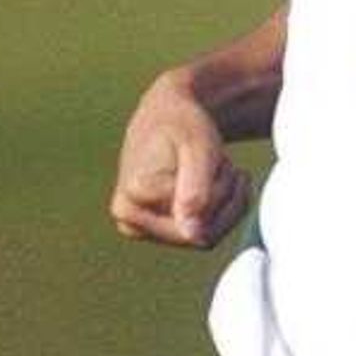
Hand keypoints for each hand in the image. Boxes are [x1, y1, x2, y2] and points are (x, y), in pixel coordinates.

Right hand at [109, 70, 252, 248]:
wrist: (165, 117)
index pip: (198, 218)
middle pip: (200, 235)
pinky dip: (224, 210)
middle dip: (224, 198)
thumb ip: (195, 190)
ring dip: (227, 202)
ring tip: (216, 170)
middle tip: (221, 163)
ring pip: (206, 238)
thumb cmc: (181, 125)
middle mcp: (128, 221)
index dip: (219, 188)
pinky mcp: (157, 233)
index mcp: (131, 199)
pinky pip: (204, 237)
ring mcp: (141, 230)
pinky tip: (217, 183)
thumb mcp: (196, 147)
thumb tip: (191, 236)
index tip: (214, 158)